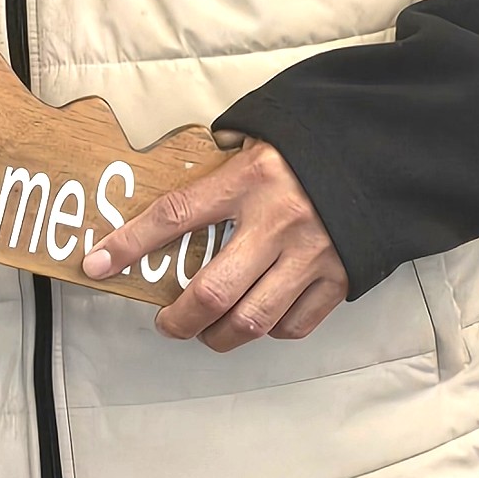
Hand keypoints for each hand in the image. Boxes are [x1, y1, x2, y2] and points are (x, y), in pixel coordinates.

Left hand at [85, 137, 347, 348]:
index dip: (128, 244)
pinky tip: (257, 318)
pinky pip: (293, 325)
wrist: (382, 152)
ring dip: (218, 337)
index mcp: (250, 179)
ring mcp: (312, 255)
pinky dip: (268, 331)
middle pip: (212, 293)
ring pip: (251, 321)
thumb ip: (217, 170)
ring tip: (207, 332)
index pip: (174, 215)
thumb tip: (172, 201)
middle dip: (178, 319)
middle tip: (167, 322)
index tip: (96, 264)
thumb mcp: (259, 141)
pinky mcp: (339, 278)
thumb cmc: (310, 148)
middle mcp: (279, 221)